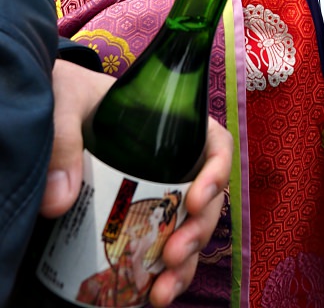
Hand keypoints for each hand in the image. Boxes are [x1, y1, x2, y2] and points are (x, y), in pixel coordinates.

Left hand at [43, 61, 231, 304]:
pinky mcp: (138, 220)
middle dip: (197, 232)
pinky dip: (163, 277)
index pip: (216, 146)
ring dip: (185, 264)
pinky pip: (163, 250)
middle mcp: (175, 162)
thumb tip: (60, 202)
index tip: (195, 198)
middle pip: (208, 200)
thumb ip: (64, 136)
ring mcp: (159, 193)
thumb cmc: (68, 92)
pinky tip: (150, 295)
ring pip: (190, 232)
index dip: (217, 174)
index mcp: (176, 123)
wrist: (50, 107)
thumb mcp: (67, 97)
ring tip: (162, 291)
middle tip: (172, 254)